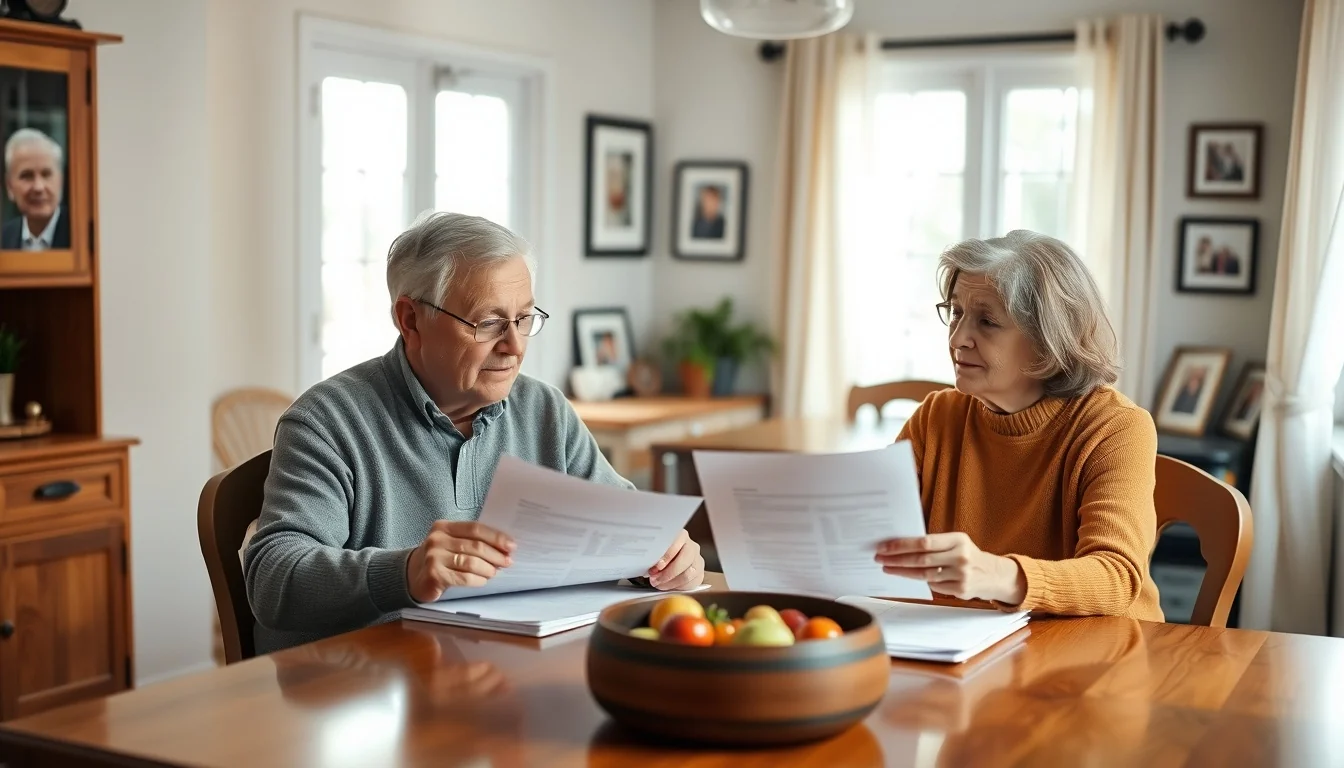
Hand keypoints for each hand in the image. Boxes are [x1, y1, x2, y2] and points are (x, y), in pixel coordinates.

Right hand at [406, 521, 514, 602]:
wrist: (412, 577)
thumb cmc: (439, 559)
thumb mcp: (451, 543)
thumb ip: (472, 542)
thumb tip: (503, 548)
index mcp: (444, 527)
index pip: (475, 528)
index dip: (495, 537)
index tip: (511, 545)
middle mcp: (437, 539)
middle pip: (475, 546)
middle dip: (495, 555)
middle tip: (507, 562)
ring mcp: (434, 556)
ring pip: (471, 562)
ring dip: (488, 569)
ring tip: (494, 572)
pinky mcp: (434, 574)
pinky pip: (463, 577)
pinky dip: (477, 580)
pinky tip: (482, 581)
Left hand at [647, 529, 703, 590]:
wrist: (670, 562)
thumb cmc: (660, 555)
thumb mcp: (655, 551)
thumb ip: (654, 555)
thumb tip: (650, 565)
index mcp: (681, 536)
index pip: (677, 543)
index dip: (667, 556)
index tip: (657, 566)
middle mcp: (692, 546)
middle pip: (684, 560)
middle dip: (668, 573)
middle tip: (655, 579)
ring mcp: (697, 560)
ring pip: (688, 574)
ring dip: (671, 582)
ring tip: (659, 584)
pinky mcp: (699, 573)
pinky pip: (691, 583)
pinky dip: (677, 587)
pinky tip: (668, 586)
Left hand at [874, 532, 1025, 604]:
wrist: (993, 574)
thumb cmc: (967, 554)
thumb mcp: (956, 542)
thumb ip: (935, 543)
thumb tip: (901, 544)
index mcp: (958, 540)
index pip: (924, 542)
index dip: (902, 545)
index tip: (884, 546)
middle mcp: (961, 557)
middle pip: (921, 559)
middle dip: (896, 558)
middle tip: (880, 557)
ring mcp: (961, 575)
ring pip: (924, 574)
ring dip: (902, 571)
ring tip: (887, 567)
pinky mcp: (959, 590)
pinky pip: (932, 585)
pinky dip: (918, 580)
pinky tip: (906, 575)